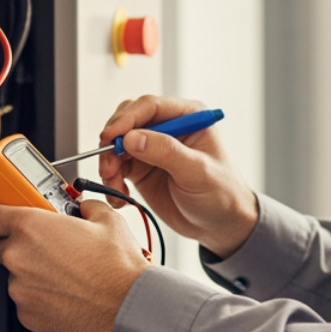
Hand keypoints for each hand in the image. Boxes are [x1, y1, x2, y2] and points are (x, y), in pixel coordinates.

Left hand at [0, 198, 150, 331]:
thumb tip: (81, 208)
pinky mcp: (27, 315)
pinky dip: (40, 295)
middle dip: (22, 243)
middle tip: (50, 244)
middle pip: (2, 245)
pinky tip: (66, 292)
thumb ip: (83, 207)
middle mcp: (18, 258)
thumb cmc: (117, 267)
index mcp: (30, 227)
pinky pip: (26, 299)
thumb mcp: (105, 219)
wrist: (128, 307)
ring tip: (66, 272)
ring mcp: (20, 289)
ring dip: (34, 270)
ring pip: (17, 274)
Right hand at [97, 95, 258, 256]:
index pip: (150, 106)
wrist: (219, 225)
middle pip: (128, 121)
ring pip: (117, 144)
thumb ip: (166, 152)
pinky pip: (116, 166)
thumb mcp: (197, 172)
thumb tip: (132, 138)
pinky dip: (111, 179)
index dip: (127, 119)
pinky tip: (119, 195)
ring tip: (115, 185)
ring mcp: (152, 147)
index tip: (111, 137)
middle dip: (113, 142)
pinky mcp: (141, 167)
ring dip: (109, 164)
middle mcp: (167, 127)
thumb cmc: (221, 194)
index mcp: (188, 117)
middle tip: (109, 165)